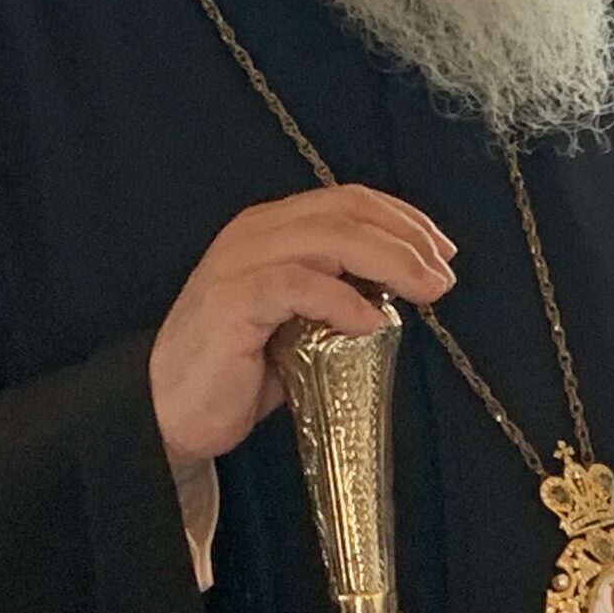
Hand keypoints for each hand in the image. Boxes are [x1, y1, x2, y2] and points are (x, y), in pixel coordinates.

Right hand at [151, 187, 455, 470]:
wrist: (169, 412)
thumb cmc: (242, 366)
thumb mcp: (303, 318)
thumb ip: (343, 290)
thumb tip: (408, 285)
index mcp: (274, 228)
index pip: (349, 200)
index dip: (403, 218)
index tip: (443, 250)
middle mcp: (255, 234)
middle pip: (346, 212)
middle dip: (407, 240)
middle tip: (444, 276)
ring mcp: (239, 264)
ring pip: (327, 239)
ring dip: (389, 262)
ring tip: (425, 293)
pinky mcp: (229, 303)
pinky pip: (296, 286)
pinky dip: (342, 300)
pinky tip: (372, 322)